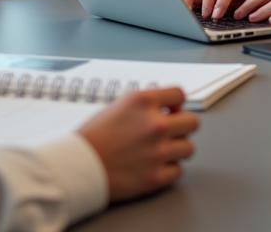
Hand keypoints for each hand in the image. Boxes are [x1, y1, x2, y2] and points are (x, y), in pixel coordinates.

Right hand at [79, 88, 198, 201]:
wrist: (78, 166)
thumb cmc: (93, 137)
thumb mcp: (119, 106)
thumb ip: (144, 106)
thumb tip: (166, 109)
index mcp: (143, 101)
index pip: (180, 94)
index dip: (176, 102)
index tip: (172, 110)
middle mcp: (154, 124)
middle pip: (192, 122)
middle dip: (182, 126)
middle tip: (172, 132)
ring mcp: (157, 151)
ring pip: (189, 148)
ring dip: (178, 149)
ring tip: (162, 150)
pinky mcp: (155, 177)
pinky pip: (178, 171)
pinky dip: (170, 169)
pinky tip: (156, 166)